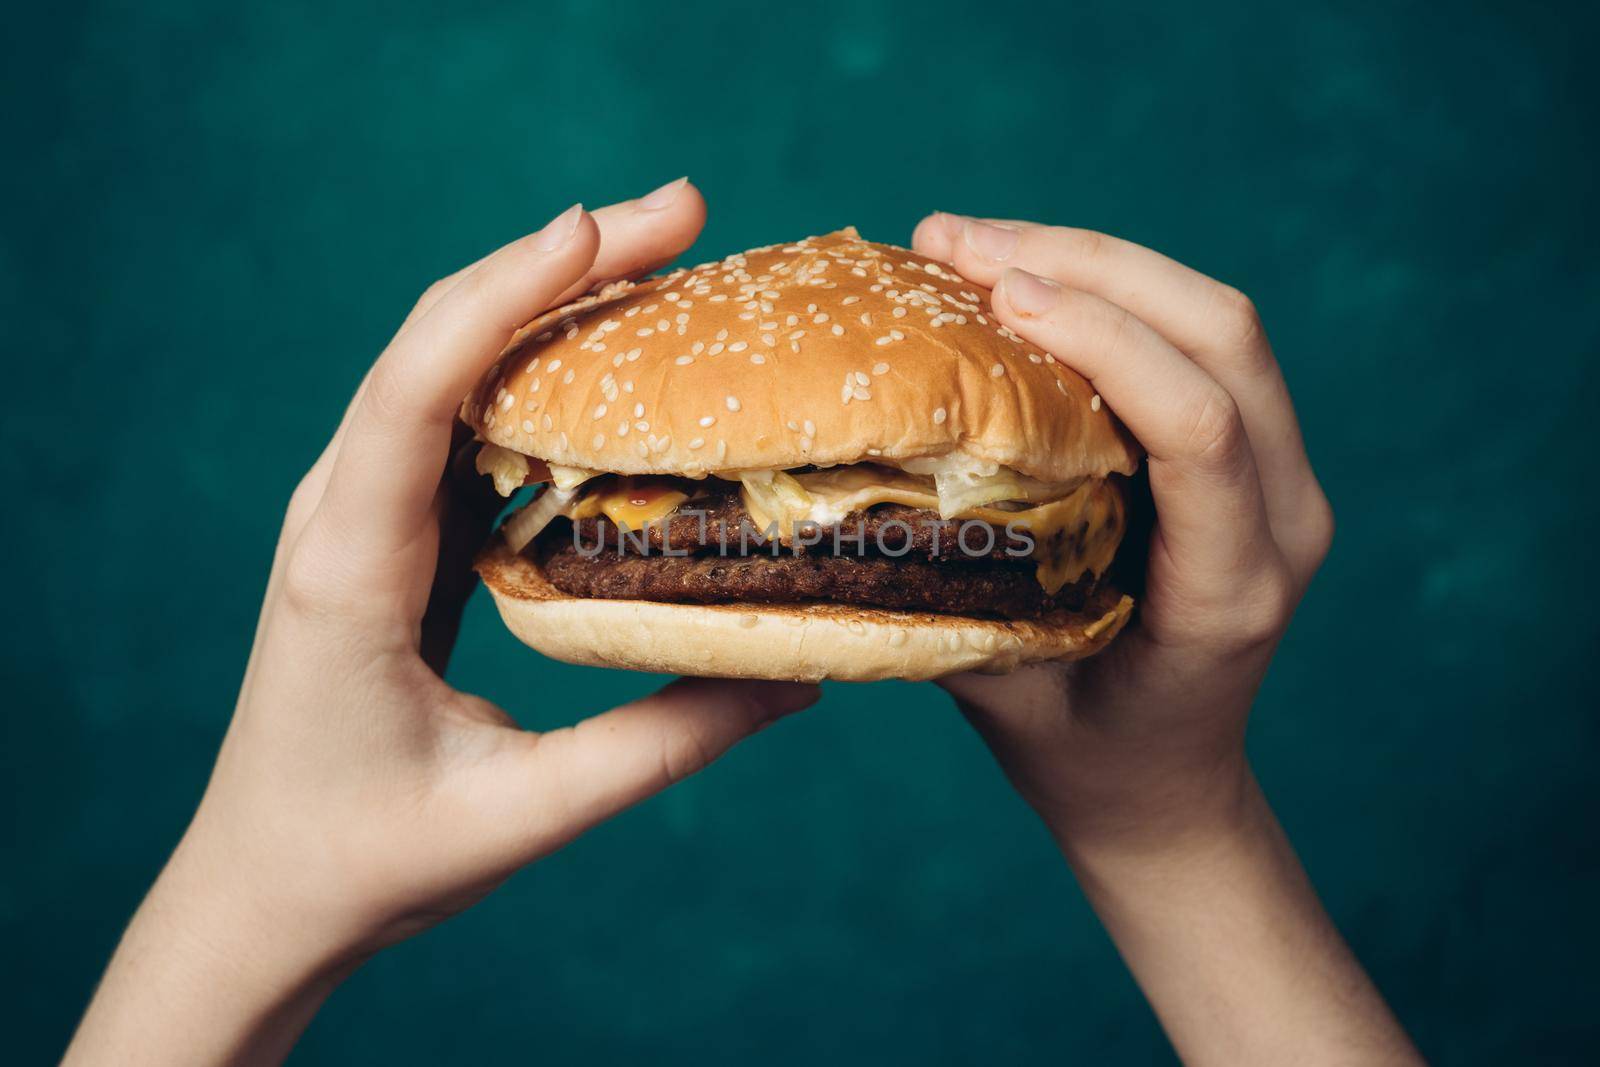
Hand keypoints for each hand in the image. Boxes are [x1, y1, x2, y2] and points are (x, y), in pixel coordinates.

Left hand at [66, 182, 818, 1066]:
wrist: (265, 887)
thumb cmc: (371, 857)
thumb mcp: (524, 815)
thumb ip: (662, 746)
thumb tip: (797, 677)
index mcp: (350, 568)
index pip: (413, 391)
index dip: (504, 294)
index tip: (598, 227)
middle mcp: (343, 513)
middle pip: (440, 341)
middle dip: (558, 263)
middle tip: (685, 214)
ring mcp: (364, 511)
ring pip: (453, 364)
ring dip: (553, 298)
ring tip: (668, 261)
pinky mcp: (397, 526)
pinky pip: (466, 416)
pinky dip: (542, 365)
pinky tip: (618, 357)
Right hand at [912, 214, 1418, 1064]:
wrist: (1166, 787)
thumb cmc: (1081, 755)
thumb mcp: (1006, 690)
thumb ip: (954, 587)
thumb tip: (860, 468)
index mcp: (1231, 589)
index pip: (1200, 427)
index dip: (1102, 340)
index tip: (994, 294)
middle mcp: (1285, 518)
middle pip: (1223, 334)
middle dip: (1089, 264)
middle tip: (957, 242)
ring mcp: (1284, 479)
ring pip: (1219, 319)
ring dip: (1098, 261)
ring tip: (975, 244)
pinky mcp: (1259, 456)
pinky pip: (1200, 342)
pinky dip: (1114, 293)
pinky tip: (1026, 279)